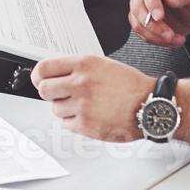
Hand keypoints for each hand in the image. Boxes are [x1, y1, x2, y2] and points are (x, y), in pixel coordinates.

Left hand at [30, 56, 153, 141]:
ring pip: (55, 109)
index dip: (38, 76)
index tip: (39, 80)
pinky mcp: (86, 125)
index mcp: (84, 64)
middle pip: (44, 90)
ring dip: (64, 109)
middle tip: (60, 95)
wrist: (150, 105)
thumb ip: (78, 69)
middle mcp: (81, 83)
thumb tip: (55, 74)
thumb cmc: (131, 86)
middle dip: (51, 93)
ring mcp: (82, 105)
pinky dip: (73, 122)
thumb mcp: (103, 65)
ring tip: (83, 106)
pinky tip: (88, 116)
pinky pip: (66, 124)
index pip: (43, 68)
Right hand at [130, 0, 189, 46]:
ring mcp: (141, 5)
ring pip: (138, 23)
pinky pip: (142, 33)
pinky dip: (156, 40)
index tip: (159, 17)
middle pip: (138, 7)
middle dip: (154, 26)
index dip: (152, 3)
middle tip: (170, 35)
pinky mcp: (140, 20)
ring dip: (155, 36)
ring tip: (175, 39)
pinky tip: (170, 40)